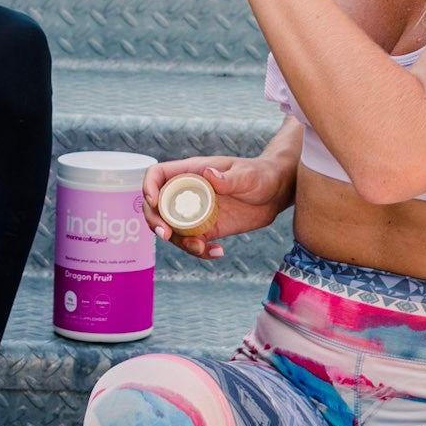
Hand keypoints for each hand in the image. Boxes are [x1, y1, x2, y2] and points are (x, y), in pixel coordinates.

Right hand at [142, 153, 294, 260]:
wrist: (276, 193)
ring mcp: (196, 212)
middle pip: (157, 206)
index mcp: (191, 172)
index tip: (154, 202)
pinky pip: (193, 243)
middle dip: (155, 221)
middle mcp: (188, 193)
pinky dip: (199, 251)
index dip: (149, 186)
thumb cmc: (261, 175)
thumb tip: (208, 174)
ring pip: (173, 229)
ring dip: (179, 242)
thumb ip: (228, 177)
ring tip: (201, 248)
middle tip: (167, 234)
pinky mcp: (207, 229)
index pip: (157, 175)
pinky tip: (218, 253)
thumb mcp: (247, 175)